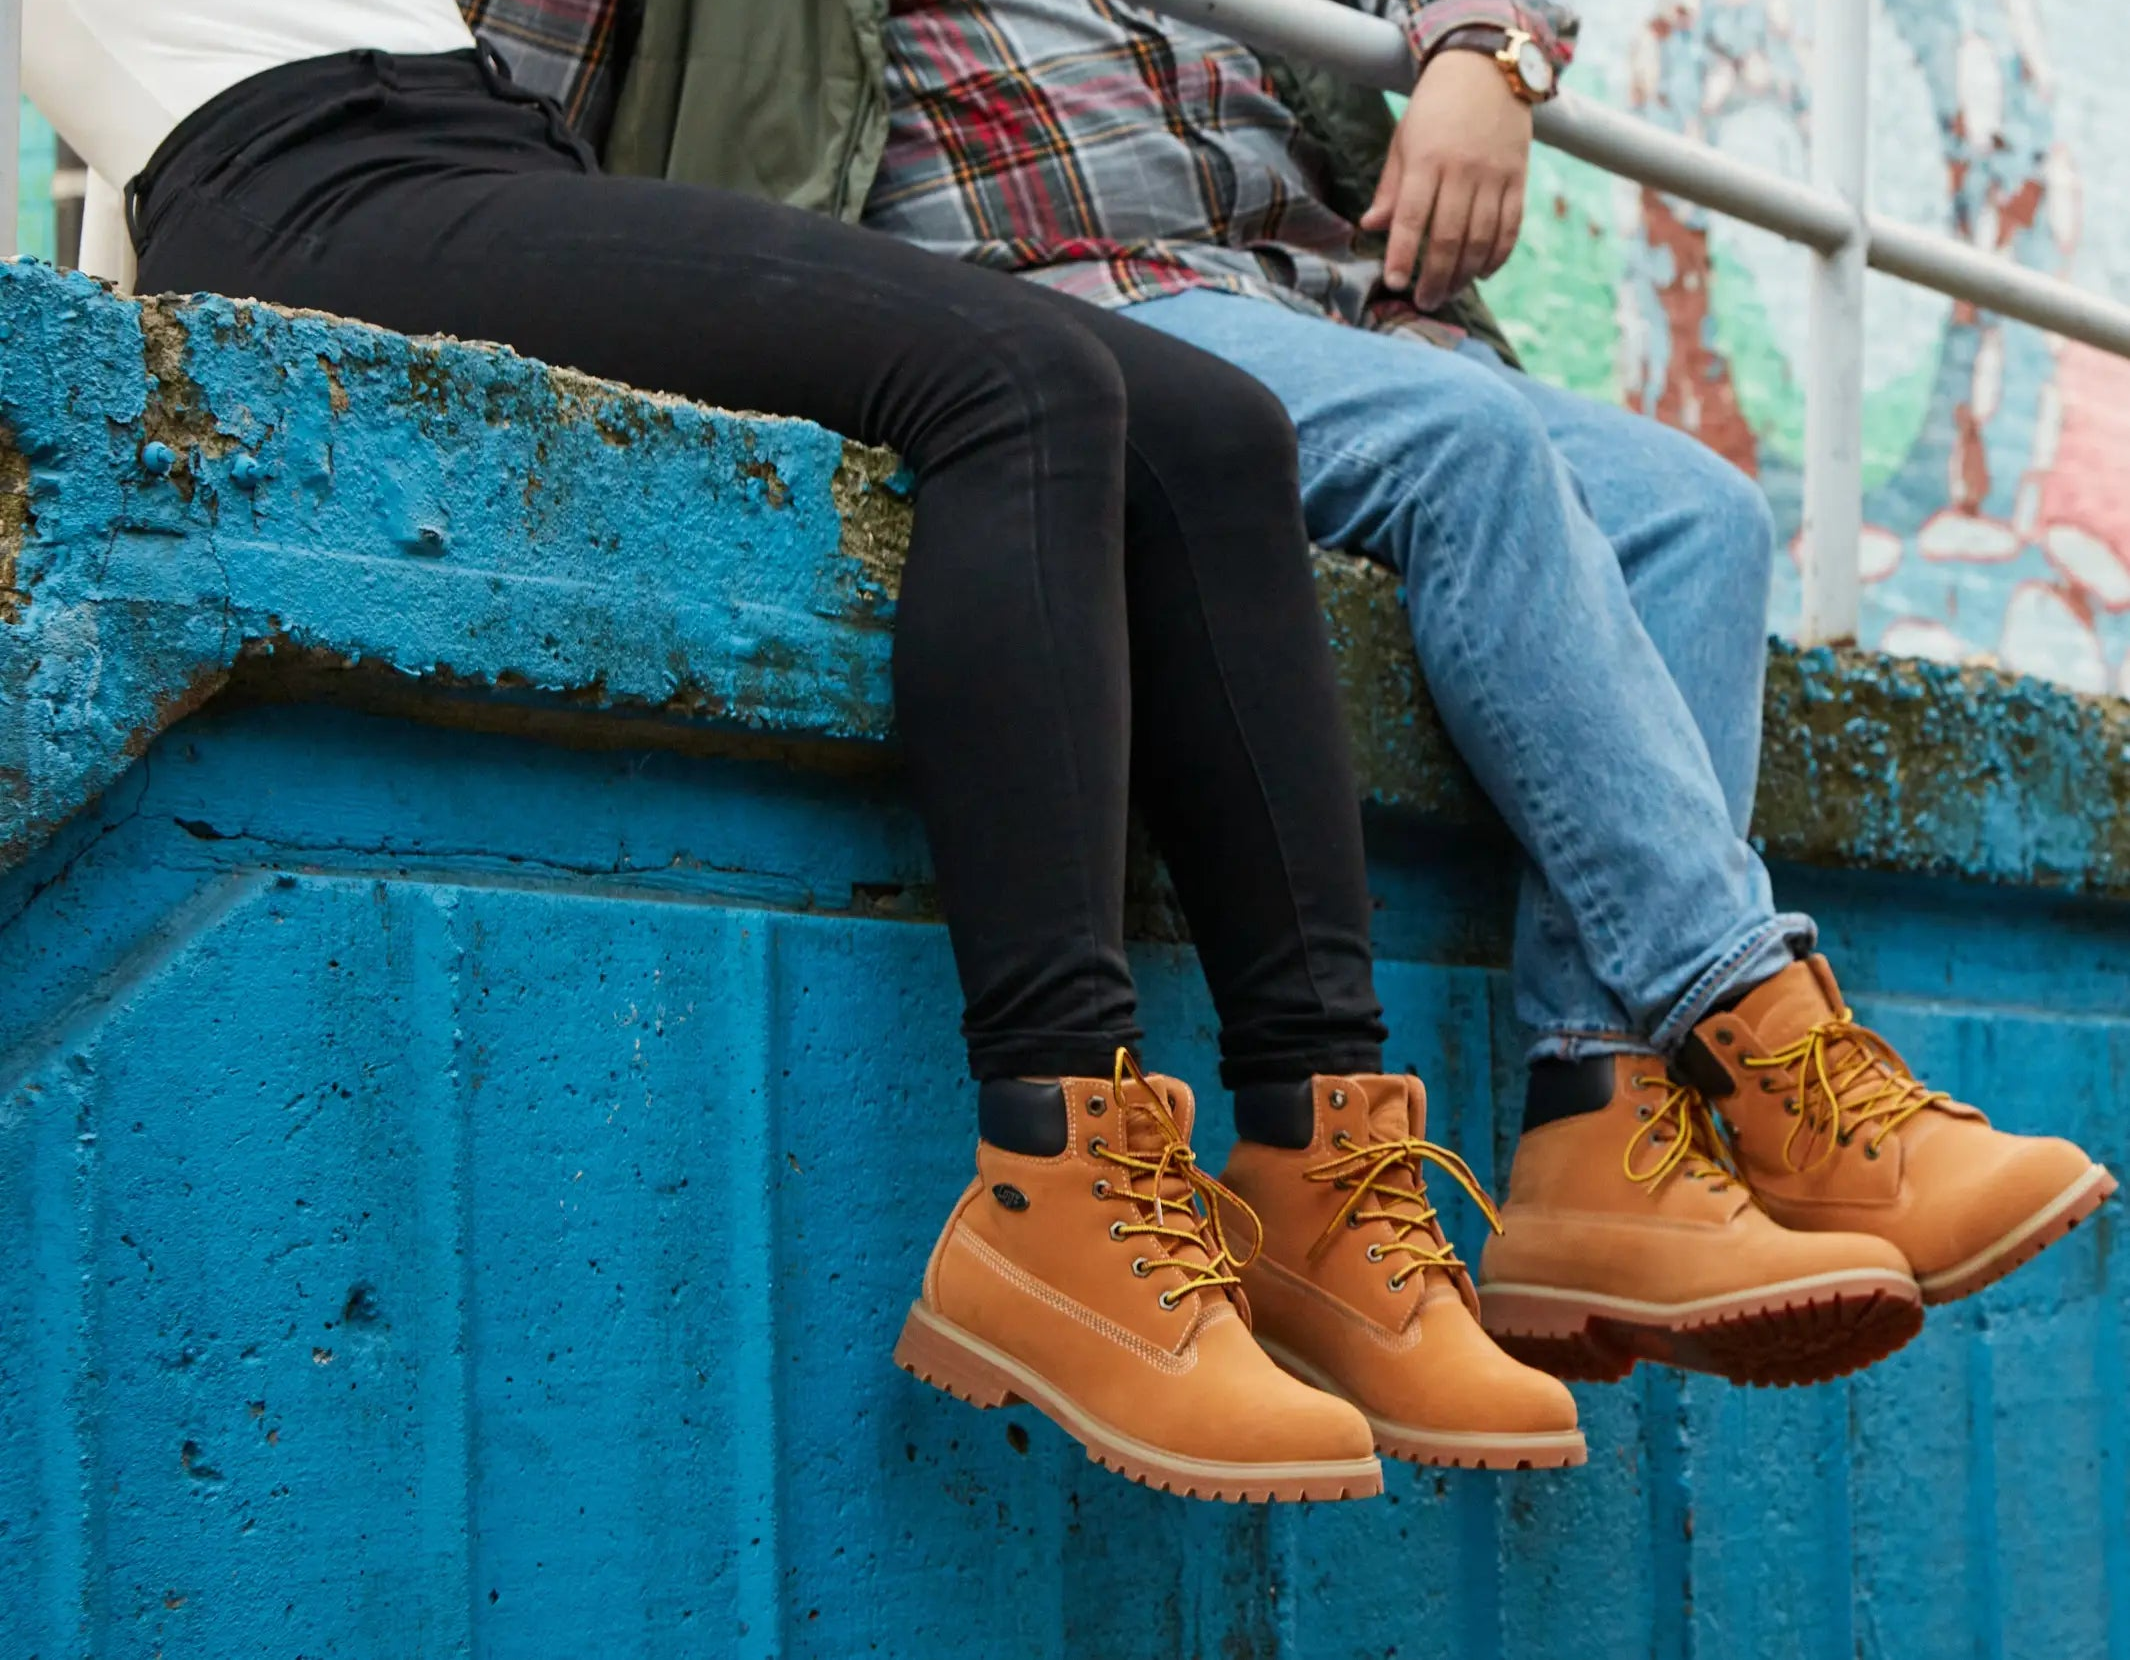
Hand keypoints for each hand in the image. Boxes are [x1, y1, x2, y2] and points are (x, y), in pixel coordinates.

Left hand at [1361, 49, 1532, 307]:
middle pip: (1449, 238)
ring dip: (1465, 274)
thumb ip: (1391, 188)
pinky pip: (1511, 227)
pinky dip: (1497, 256)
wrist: (1488, 69)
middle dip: (1435, 277)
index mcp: (1427, 161)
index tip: (1395, 284)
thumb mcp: (1404, 141)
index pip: (1412, 218)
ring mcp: (1495, 175)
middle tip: (1425, 302)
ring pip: (1482, 239)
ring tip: (1449, 292)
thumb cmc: (1435, 109)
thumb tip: (1371, 227)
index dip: (1403, 255)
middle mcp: (1463, 170)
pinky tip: (1482, 274)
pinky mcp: (1519, 177)